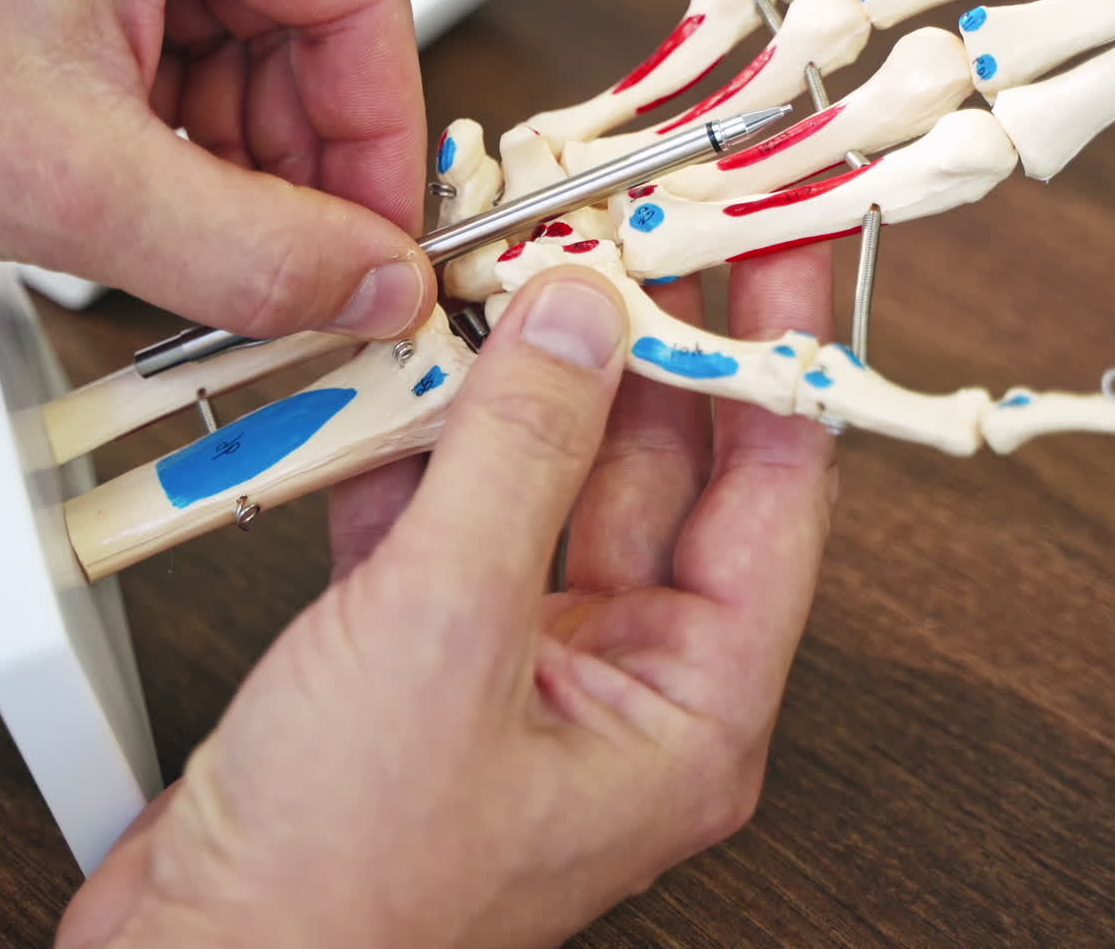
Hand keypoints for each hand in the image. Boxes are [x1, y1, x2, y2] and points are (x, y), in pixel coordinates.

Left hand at [0, 0, 433, 339]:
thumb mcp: (67, 179)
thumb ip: (252, 252)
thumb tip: (374, 283)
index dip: (386, 141)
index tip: (383, 243)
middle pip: (315, 31)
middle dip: (306, 165)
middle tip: (298, 267)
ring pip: (258, 59)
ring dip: (246, 167)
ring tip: (189, 238)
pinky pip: (195, 62)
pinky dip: (193, 149)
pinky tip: (150, 199)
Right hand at [57, 245, 836, 947]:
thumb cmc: (338, 892)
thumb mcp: (446, 638)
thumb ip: (519, 459)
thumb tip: (580, 320)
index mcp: (683, 707)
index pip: (772, 487)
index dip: (776, 354)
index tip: (768, 250)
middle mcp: (614, 677)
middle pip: (649, 464)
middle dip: (627, 343)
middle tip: (614, 232)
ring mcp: (511, 653)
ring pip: (535, 473)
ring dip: (508, 380)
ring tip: (497, 275)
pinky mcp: (417, 640)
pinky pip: (440, 506)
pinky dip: (414, 436)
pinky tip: (393, 370)